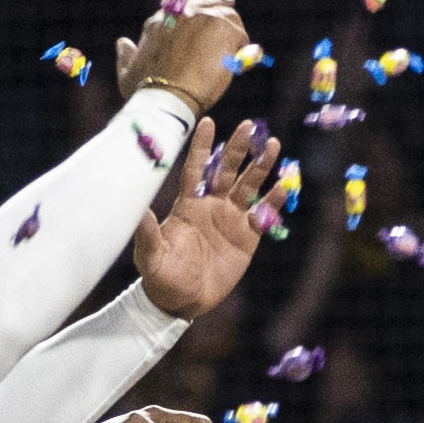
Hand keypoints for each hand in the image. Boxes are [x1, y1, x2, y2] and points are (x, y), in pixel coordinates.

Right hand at [120, 0, 252, 114]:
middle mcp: (181, 13)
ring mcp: (203, 17)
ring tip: (238, 39)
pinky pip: (239, 32)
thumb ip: (126, 57)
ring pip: (226, 13)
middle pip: (206, 2)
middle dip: (217, 4)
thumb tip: (123, 42)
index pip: (178, 1)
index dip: (189, 1)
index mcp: (158, 21)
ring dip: (232, 25)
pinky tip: (240, 57)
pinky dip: (241, 44)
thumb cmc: (146, 91)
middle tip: (228, 6)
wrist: (168, 96)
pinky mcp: (223, 28)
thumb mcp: (128, 74)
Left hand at [131, 121, 281, 318]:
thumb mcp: (150, 256)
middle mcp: (210, 206)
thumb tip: (138, 211)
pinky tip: (284, 185)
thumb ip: (148, 233)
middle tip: (250, 125)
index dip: (203, 147)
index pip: (196, 168)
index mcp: (187, 205)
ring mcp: (230, 219)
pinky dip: (274, 200)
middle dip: (238, 148)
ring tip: (273, 145)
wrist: (183, 301)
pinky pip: (263, 213)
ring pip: (248, 186)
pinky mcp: (247, 236)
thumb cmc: (161, 277)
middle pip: (226, 170)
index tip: (208, 121)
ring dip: (261, 166)